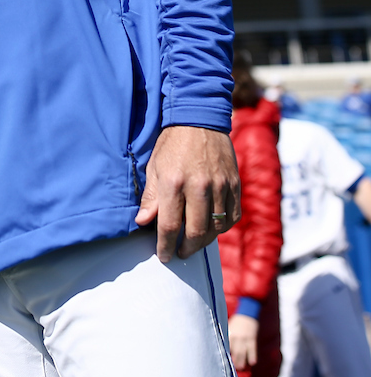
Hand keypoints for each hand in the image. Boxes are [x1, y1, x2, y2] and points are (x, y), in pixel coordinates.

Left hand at [135, 125, 240, 261]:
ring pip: (216, 227)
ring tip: (194, 243)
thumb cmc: (172, 144)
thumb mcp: (154, 167)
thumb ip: (150, 198)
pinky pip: (232, 216)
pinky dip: (222, 227)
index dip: (165, 245)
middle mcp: (199, 187)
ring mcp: (221, 187)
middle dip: (186, 248)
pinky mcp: (235, 184)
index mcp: (173, 183)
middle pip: (195, 232)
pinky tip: (212, 229)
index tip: (164, 256)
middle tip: (180, 253)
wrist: (200, 120)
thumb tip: (142, 222)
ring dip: (204, 241)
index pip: (169, 225)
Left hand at [228, 313, 258, 370]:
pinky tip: (252, 362)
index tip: (224, 361)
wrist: (247, 312)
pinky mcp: (253, 338)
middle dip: (234, 360)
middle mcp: (237, 336)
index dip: (226, 354)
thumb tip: (222, 343)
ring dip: (242, 361)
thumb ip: (227, 334)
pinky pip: (253, 348)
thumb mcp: (229, 326)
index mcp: (229, 333)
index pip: (226, 346)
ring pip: (243, 352)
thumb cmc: (236, 321)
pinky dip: (253, 356)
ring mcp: (245, 338)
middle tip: (234, 368)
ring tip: (241, 368)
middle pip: (235, 351)